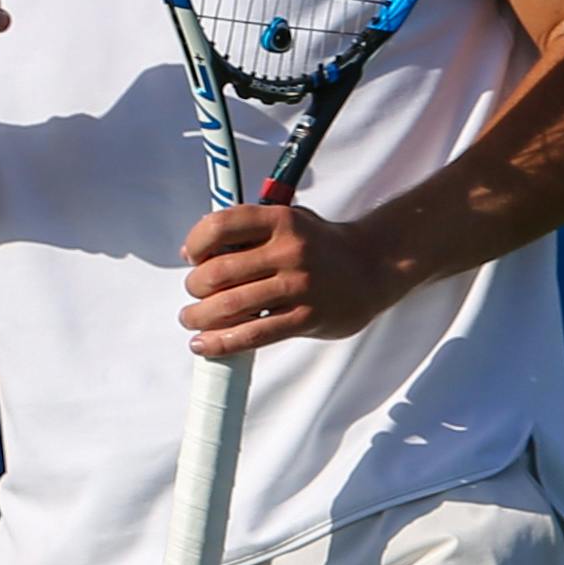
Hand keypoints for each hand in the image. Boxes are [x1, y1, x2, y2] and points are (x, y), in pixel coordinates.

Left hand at [180, 198, 409, 358]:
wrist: (372, 267)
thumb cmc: (319, 245)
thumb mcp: (290, 221)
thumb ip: (249, 230)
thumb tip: (195, 250)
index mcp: (281, 220)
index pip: (221, 226)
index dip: (196, 243)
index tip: (191, 257)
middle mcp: (289, 250)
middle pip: (218, 272)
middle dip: (195, 287)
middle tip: (193, 295)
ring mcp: (299, 286)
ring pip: (230, 306)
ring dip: (199, 316)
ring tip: (191, 319)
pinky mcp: (306, 317)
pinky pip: (254, 334)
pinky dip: (222, 342)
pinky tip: (205, 344)